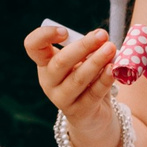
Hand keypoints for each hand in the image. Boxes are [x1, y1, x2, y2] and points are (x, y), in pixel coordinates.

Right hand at [25, 24, 120, 146]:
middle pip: (60, 62)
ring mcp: (61, 98)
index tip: (65, 32)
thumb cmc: (86, 79)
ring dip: (96, 61)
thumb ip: (89, 47)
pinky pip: (93, 93)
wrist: (92, 115)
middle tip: (102, 35)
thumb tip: (99, 35)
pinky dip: (104, 80)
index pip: (33, 46)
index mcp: (45, 63)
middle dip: (83, 46)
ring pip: (78, 78)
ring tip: (111, 49)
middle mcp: (48, 81)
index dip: (45, 35)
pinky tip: (113, 69)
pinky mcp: (79, 111)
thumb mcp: (84, 60)